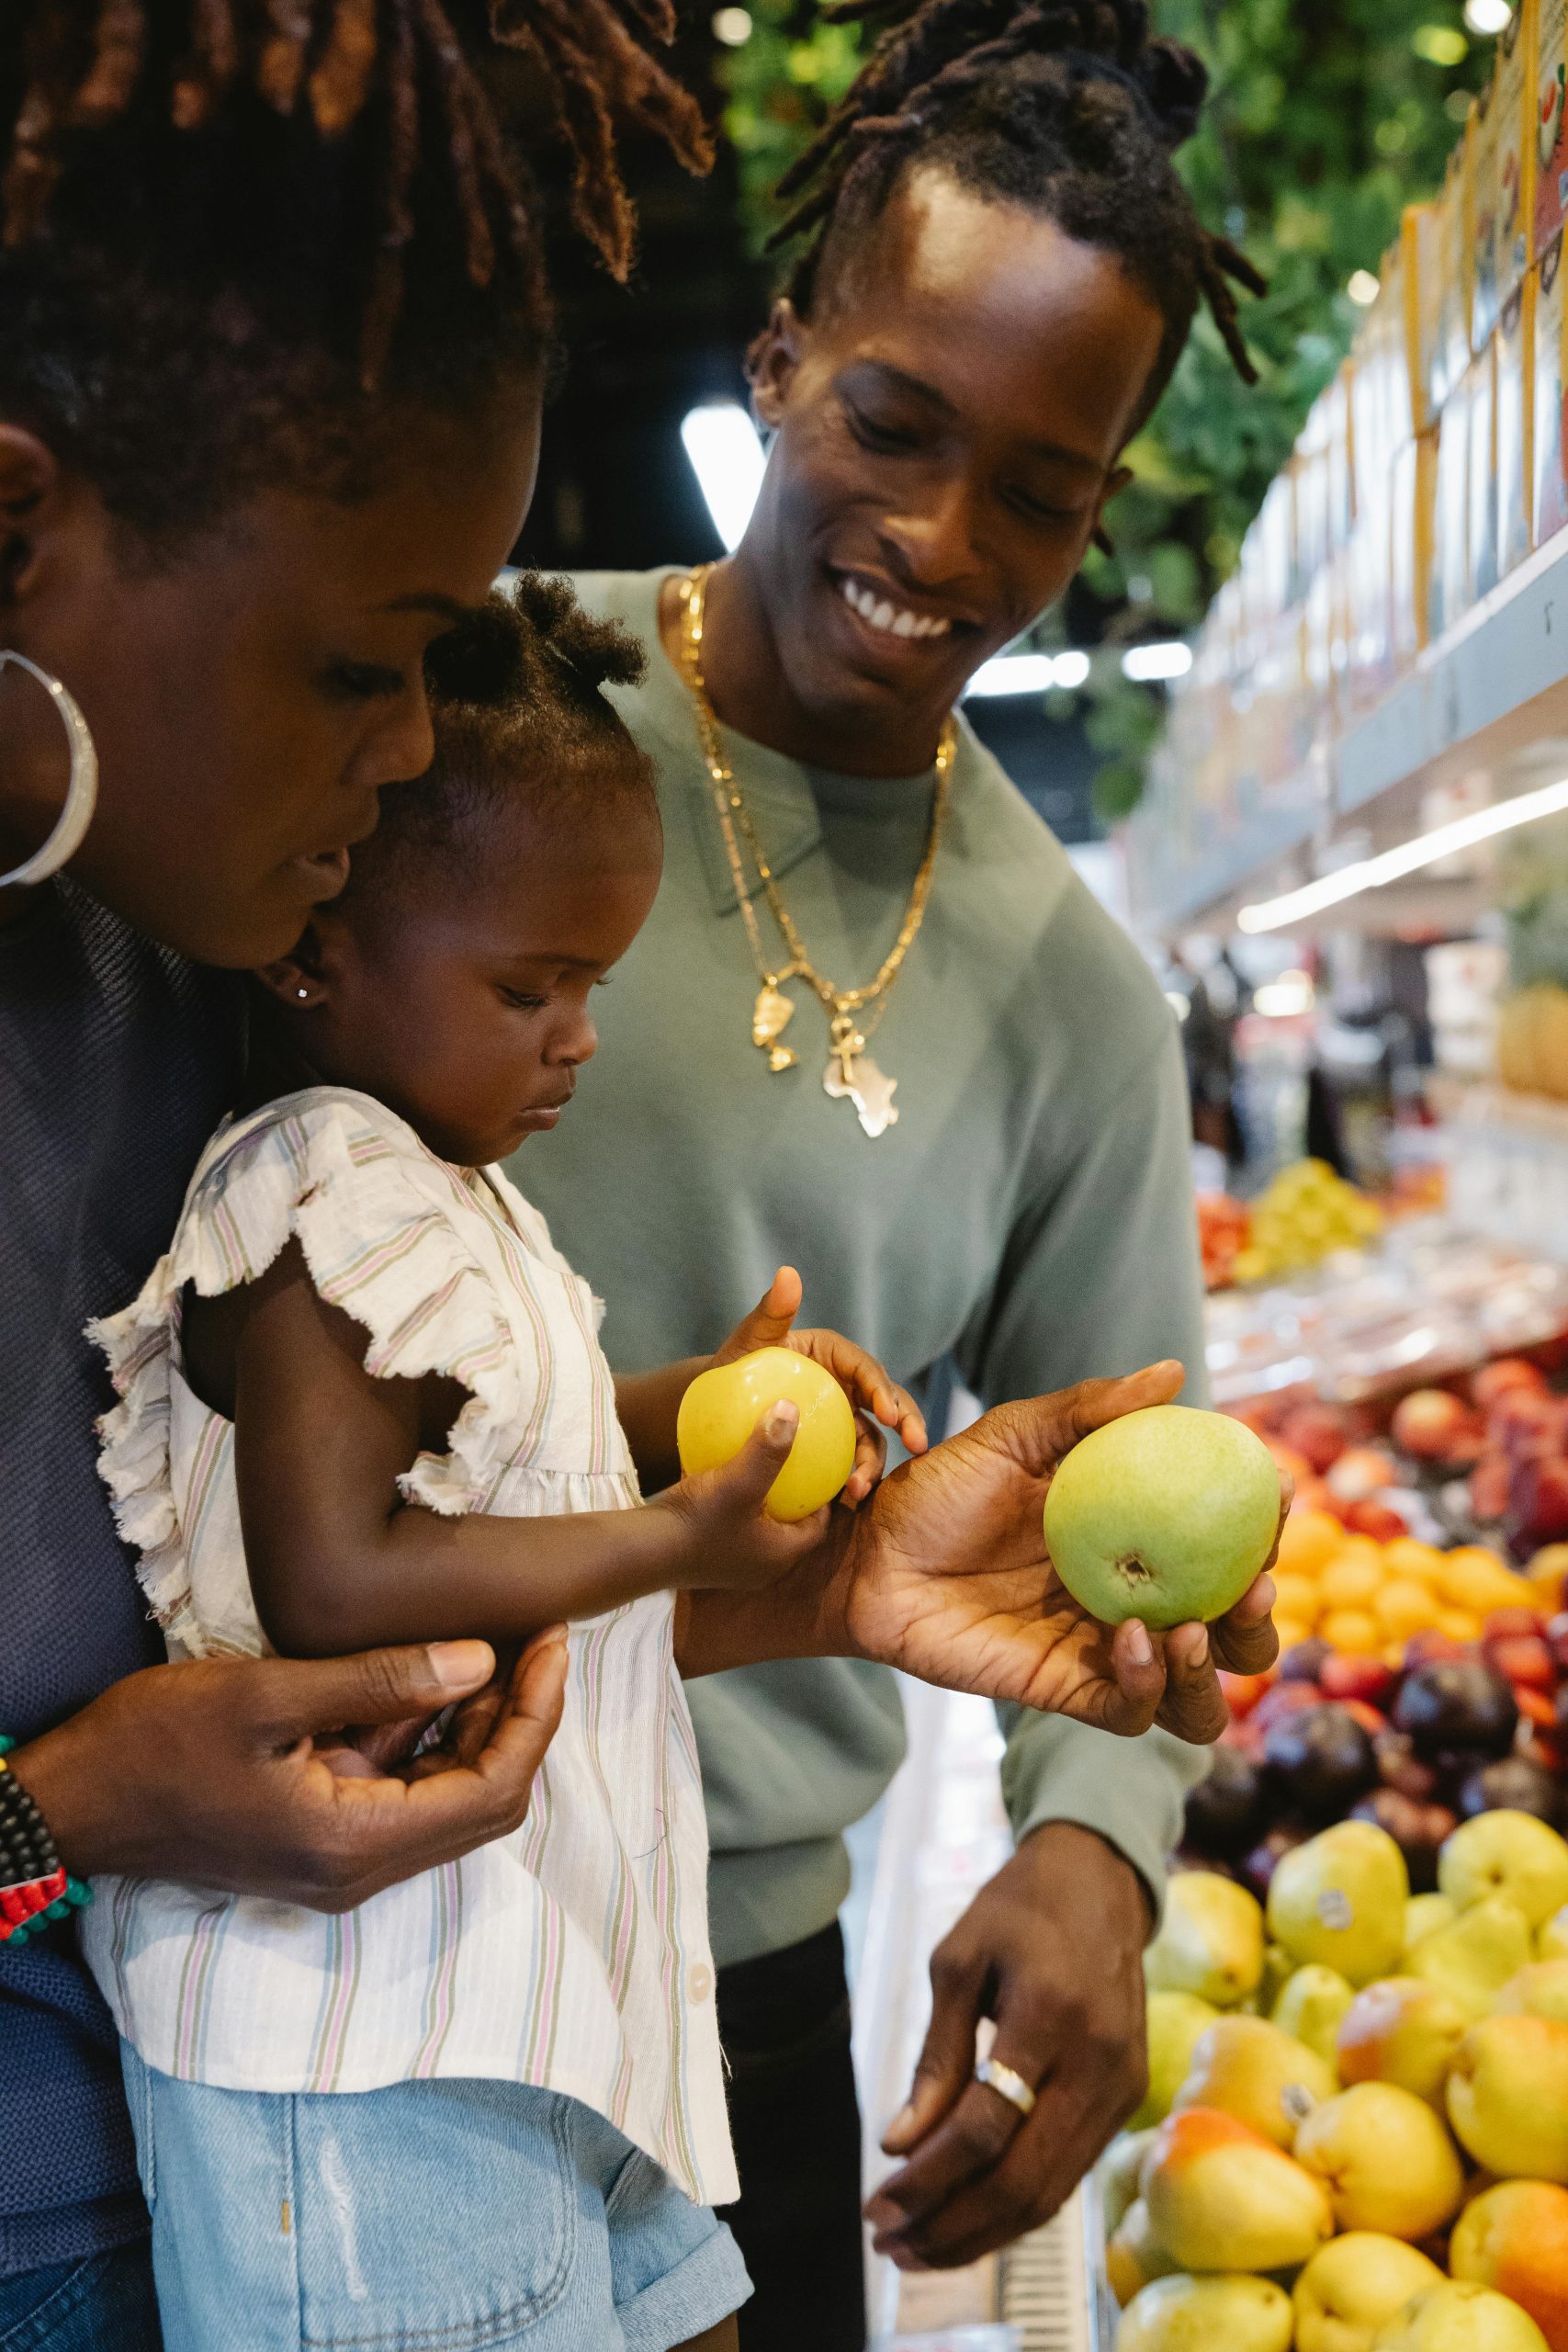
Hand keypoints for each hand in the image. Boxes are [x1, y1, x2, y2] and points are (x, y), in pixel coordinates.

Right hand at [12, 1632, 566, 1910]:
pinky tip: (443, 1672)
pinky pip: (406, 1791)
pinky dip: (434, 1736)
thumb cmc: (154, 1744)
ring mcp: (343, 1860)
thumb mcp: (268, 1693)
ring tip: (506, 1641)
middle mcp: (361, 1868)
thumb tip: (480, 1660)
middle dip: (524, 1717)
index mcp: (354, 1843)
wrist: (75, 1802)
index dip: (536, 1714)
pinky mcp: (325, 1839)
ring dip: (484, 1725)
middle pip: (486, 1800)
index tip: (554, 1642)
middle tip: (541, 1634)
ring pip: (452, 1796)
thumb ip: (380, 1680)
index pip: (493, 1788)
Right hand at [655, 1399, 836, 1591]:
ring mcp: (731, 1564)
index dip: (824, 1499)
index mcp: (780, 1554)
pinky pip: (731, 1526)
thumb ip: (768, 1449)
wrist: (643, 1552)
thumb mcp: (740, 1481)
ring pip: (759, 1527)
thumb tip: (792, 1409)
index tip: (822, 1470)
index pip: (818, 1526)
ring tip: (761, 1470)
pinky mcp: (706, 1557)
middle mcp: (760, 1566)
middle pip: (789, 1527)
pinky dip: (733, 1504)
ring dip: (762, 1502)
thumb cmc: (700, 1521)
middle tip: (795, 1468)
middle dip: (794, 1500)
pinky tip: (721, 1477)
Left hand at [714, 1266, 926, 1502]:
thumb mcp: (748, 1342)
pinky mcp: (831, 1451)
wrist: (710, 1414)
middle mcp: (845, 1388)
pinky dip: (853, 1482)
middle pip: (886, 1405)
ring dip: (874, 1464)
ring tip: (859, 1487)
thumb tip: (788, 1273)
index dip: (883, 1389)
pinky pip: (850, 1466)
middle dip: (907, 1424)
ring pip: (872, 1441)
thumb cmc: (730, 1370)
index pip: (867, 1370)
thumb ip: (770, 1312)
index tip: (888, 1414)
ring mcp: (841, 1421)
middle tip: (916, 1446)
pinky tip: (846, 1503)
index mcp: (835, 1357)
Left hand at [832, 1361, 1280, 1738]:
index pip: (1222, 1549)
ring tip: (1193, 1625)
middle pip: (1231, 1636)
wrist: (866, 1551)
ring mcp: (1100, 1652)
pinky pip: (1130, 1712)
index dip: (1264, 1531)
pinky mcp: (1062, 1691)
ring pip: (1196, 1692)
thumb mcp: (1013, 1436)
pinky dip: (1147, 1683)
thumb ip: (1089, 1410)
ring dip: (1215, 1669)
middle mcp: (1130, 1601)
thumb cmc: (935, 1490)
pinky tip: (1132, 1637)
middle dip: (1258, 1621)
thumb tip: (1172, 1372)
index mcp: (1131, 1539)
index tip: (1278, 1495)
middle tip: (1253, 1583)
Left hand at [866, 1825, 1150, 2268]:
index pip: (986, 2125)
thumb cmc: (1017, 1909)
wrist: (1100, 1878)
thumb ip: (934, 2055)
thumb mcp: (957, 1959)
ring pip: (1052, 2192)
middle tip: (888, 2243)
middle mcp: (1100, 2059)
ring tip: (917, 2248)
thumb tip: (898, 2145)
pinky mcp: (1128, 2097)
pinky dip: (1016, 2207)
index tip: (874, 2207)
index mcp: (1051, 2013)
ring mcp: (1123, 2085)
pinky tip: (967, 2219)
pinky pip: (1070, 2172)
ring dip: (981, 2232)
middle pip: (1023, 2178)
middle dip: (949, 2223)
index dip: (926, 2179)